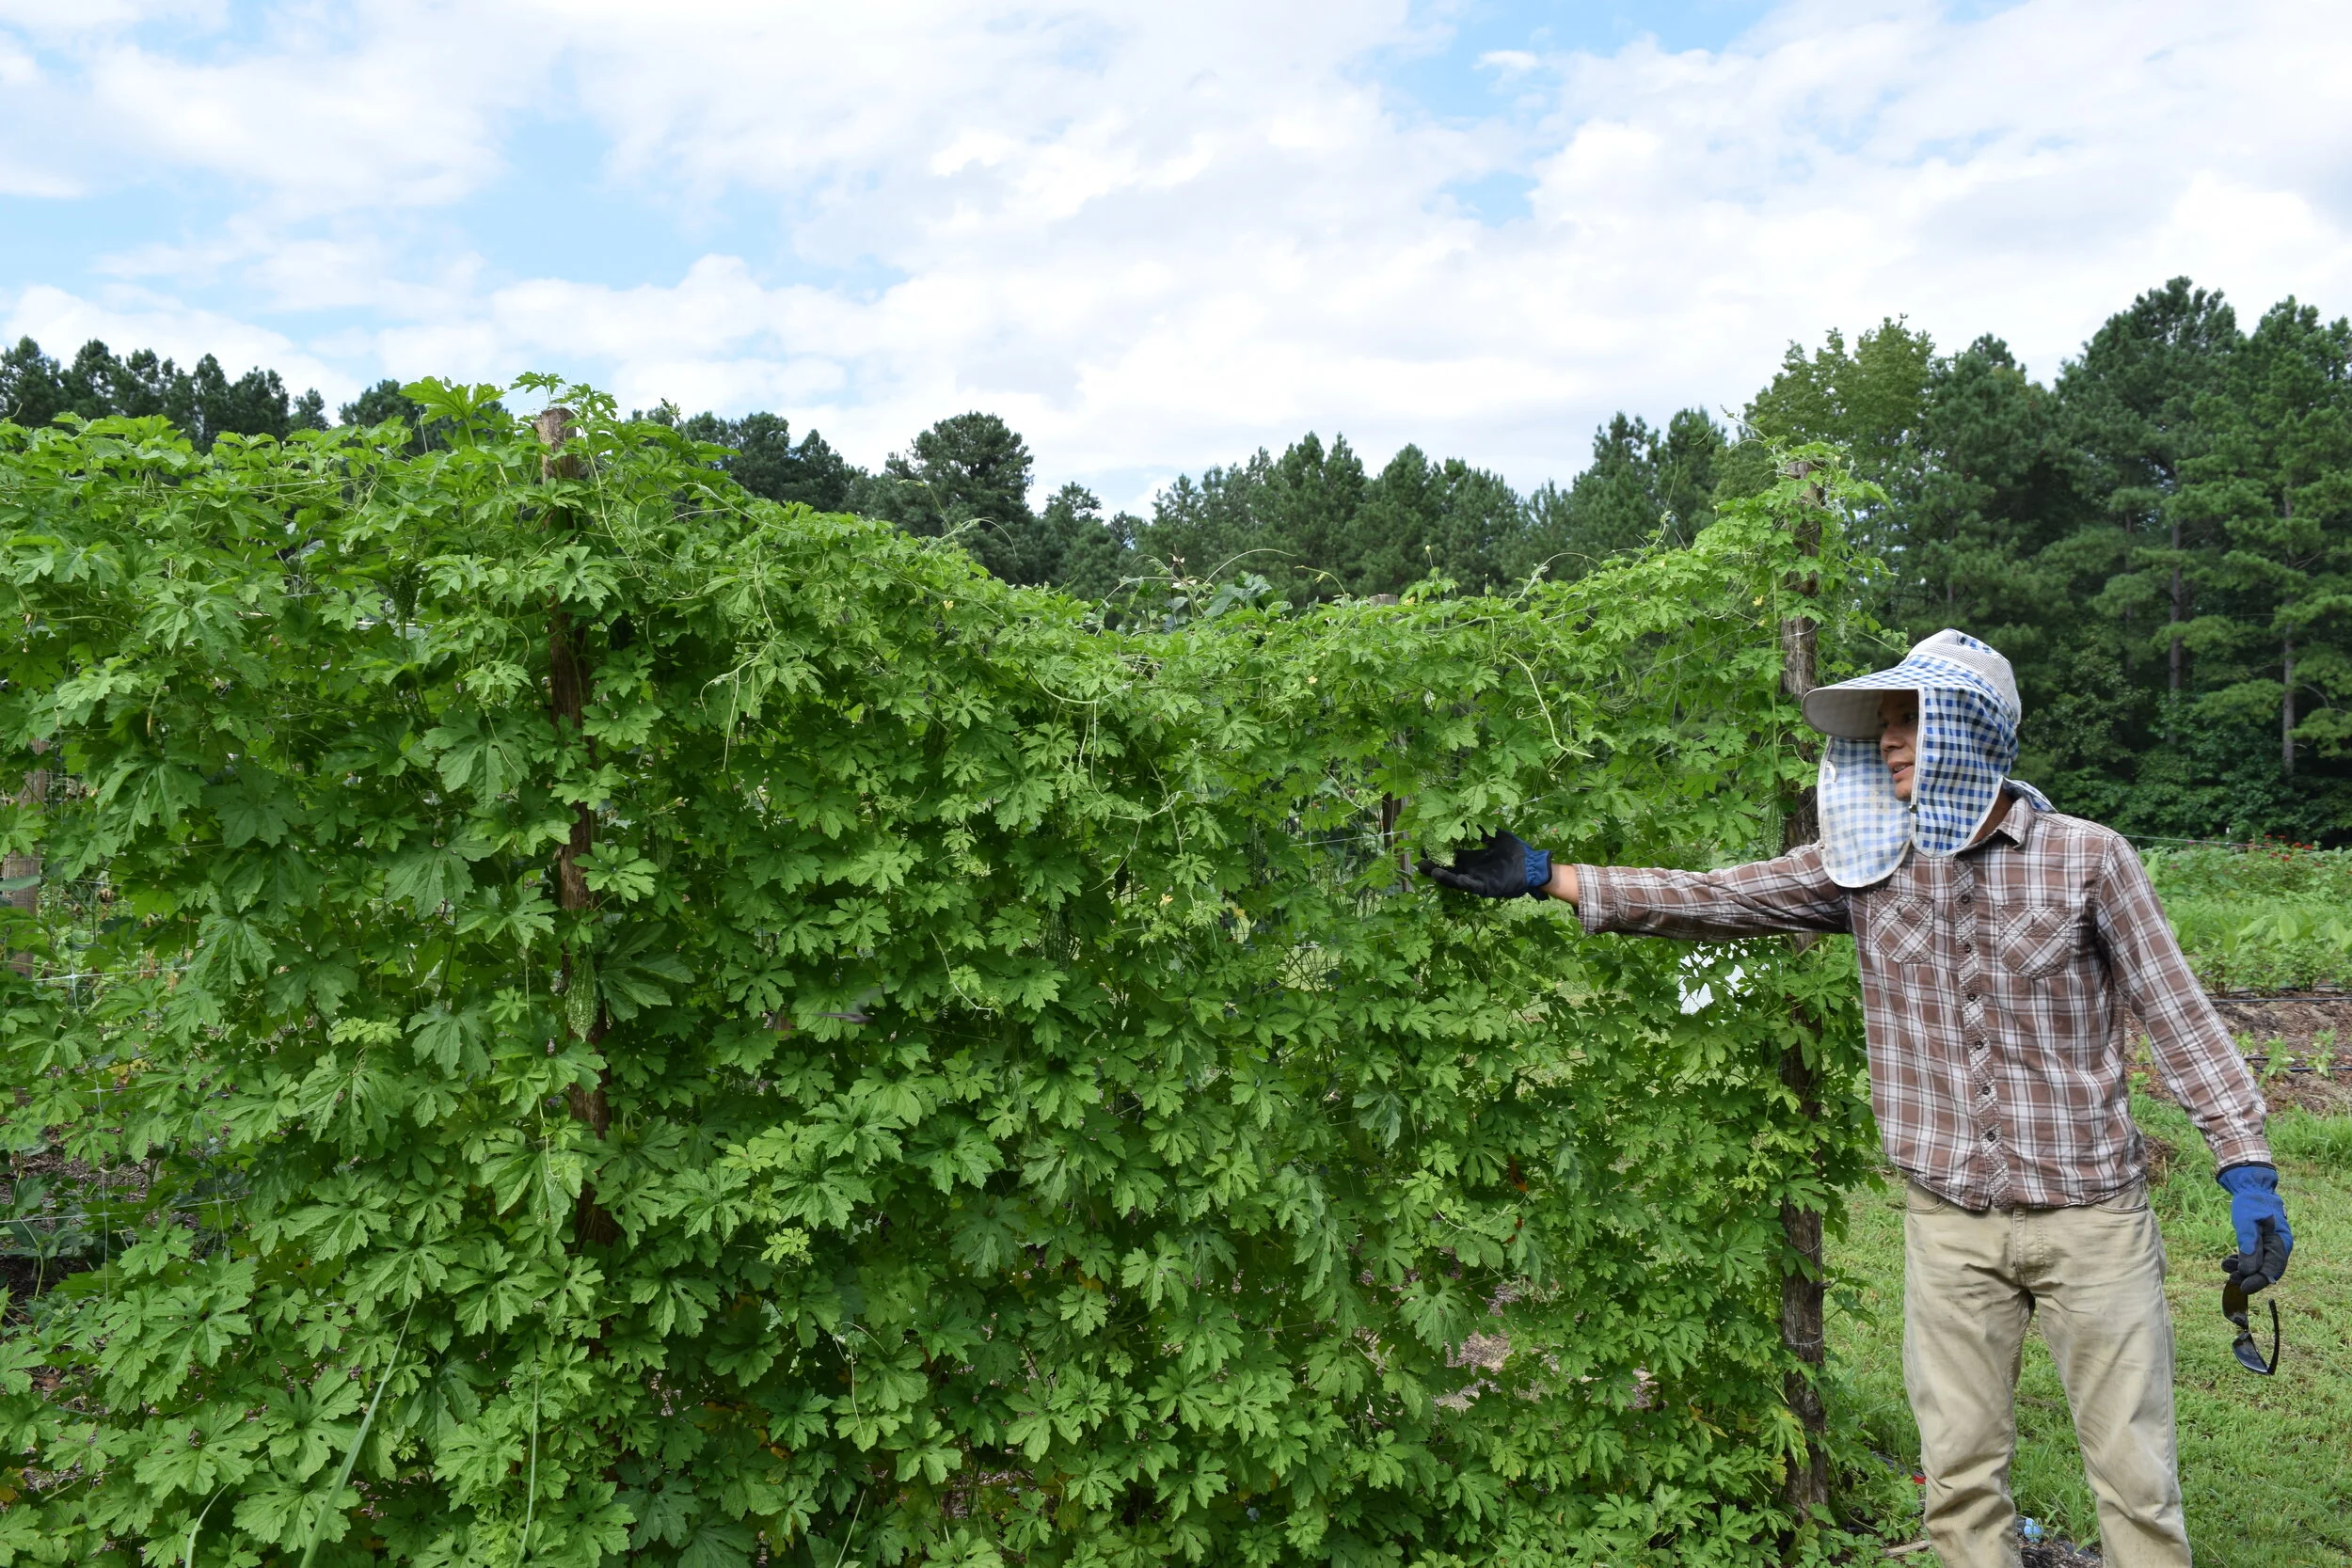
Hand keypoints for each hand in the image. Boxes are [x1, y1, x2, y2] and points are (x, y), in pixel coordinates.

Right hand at [1419, 829, 1551, 899]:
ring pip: (1457, 880)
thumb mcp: (1498, 836)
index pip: (1452, 856)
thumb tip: (1468, 820)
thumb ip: (1483, 830)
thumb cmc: (1517, 851)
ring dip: (1445, 877)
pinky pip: (1474, 886)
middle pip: (1449, 869)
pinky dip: (1466, 883)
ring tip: (1432, 871)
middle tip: (1420, 863)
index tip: (1425, 848)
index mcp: (1474, 858)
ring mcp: (1479, 880)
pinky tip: (1457, 877)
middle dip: (1434, 867)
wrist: (1534, 865)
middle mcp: (1473, 869)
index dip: (1439, 853)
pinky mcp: (1488, 888)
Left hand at [2216, 1163, 2292, 1292]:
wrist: (2251, 1188)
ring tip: (2226, 1266)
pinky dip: (2242, 1261)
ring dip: (2243, 1269)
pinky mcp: (2261, 1242)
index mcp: (2281, 1243)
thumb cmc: (2250, 1203)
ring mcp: (2270, 1244)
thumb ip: (2249, 1245)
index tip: (2244, 1288)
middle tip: (2231, 1278)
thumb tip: (2249, 1271)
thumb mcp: (2247, 1223)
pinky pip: (2254, 1257)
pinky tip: (2229, 1261)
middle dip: (2249, 1276)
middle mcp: (2279, 1246)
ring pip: (2259, 1265)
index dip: (2258, 1281)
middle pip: (2266, 1270)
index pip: (2272, 1270)